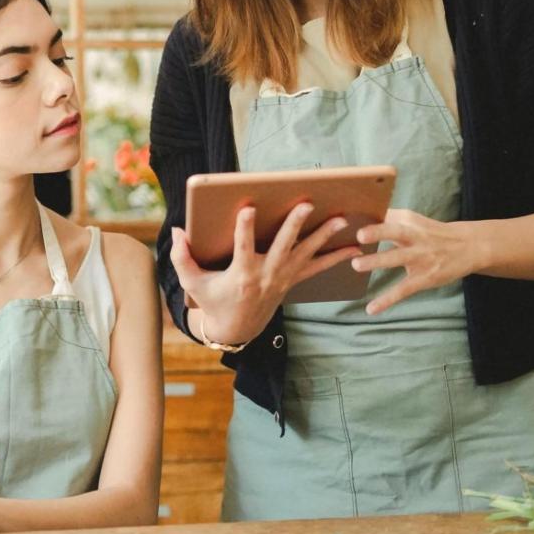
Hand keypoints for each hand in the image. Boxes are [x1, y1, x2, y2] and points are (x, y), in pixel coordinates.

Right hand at [169, 204, 359, 345]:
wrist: (236, 329)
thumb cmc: (212, 301)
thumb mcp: (192, 283)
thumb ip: (181, 257)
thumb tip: (177, 230)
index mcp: (241, 274)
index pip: (242, 247)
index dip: (244, 227)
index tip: (248, 208)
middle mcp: (266, 275)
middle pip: (283, 245)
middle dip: (294, 224)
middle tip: (306, 204)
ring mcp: (283, 278)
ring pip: (307, 254)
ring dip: (325, 236)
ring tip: (342, 218)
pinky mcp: (292, 280)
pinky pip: (318, 268)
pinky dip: (337, 257)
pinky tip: (356, 247)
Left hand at [352, 209, 481, 314]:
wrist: (468, 247)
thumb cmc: (430, 233)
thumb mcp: (413, 221)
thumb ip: (388, 220)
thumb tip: (356, 219)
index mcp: (409, 220)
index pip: (386, 216)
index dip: (368, 217)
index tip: (346, 219)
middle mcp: (415, 237)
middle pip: (396, 232)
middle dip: (378, 232)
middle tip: (359, 235)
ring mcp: (421, 258)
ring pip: (397, 258)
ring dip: (377, 261)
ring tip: (356, 264)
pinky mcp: (424, 278)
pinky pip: (403, 289)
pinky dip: (387, 300)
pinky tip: (371, 309)